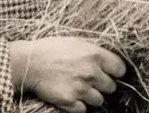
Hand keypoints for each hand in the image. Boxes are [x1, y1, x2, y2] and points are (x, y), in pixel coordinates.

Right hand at [10, 37, 127, 111]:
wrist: (29, 63)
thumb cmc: (52, 49)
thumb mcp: (77, 42)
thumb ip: (94, 51)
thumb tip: (108, 60)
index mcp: (95, 55)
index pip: (120, 69)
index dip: (116, 71)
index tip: (110, 72)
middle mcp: (91, 72)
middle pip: (111, 87)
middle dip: (103, 84)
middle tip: (92, 81)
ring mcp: (81, 89)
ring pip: (99, 100)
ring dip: (92, 96)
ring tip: (80, 89)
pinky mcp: (69, 101)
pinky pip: (83, 109)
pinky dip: (79, 105)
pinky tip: (71, 96)